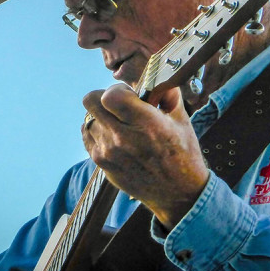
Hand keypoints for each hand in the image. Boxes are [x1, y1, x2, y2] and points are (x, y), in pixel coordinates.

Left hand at [81, 84, 209, 229]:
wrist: (178, 194)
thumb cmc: (183, 154)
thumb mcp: (182, 120)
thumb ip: (167, 93)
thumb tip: (155, 76)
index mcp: (146, 124)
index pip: (110, 95)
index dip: (119, 90)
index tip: (130, 95)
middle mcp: (123, 139)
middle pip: (90, 101)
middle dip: (105, 97)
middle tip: (120, 105)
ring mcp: (109, 153)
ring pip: (89, 118)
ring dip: (102, 116)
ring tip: (120, 124)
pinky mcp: (102, 164)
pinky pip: (87, 135)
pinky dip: (97, 130)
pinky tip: (114, 135)